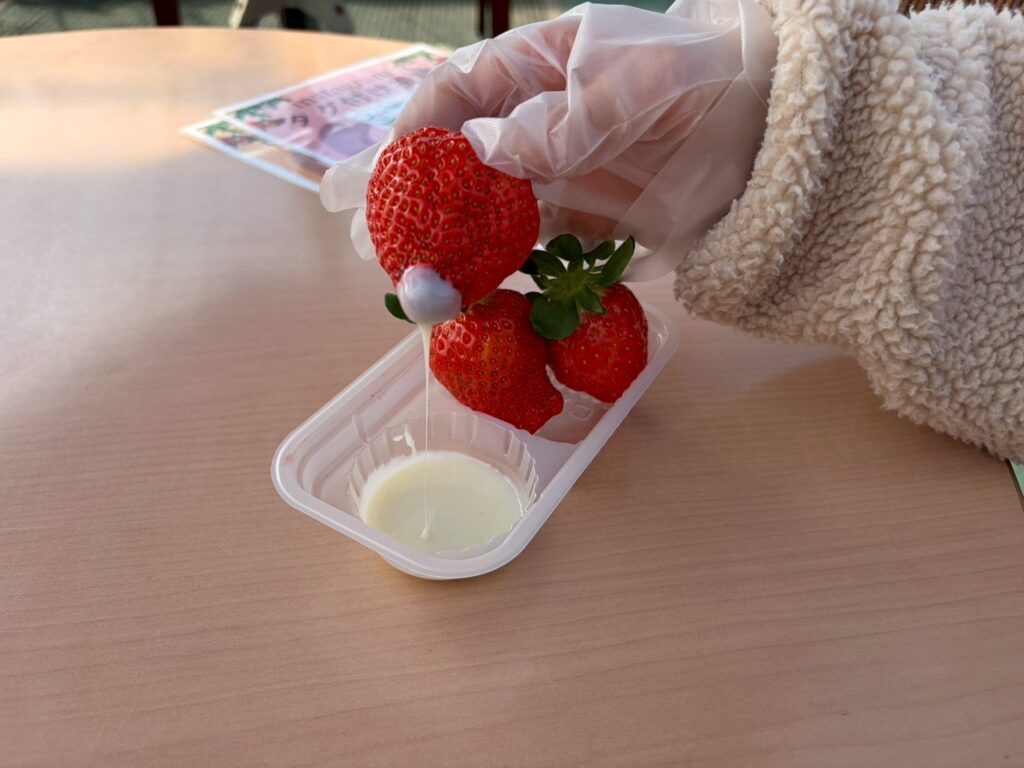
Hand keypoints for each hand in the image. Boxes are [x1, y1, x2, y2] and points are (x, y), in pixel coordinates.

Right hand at [321, 0, 775, 279]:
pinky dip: (496, 271)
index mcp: (542, 70)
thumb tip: (490, 152)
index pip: (462, 92)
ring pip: (484, 212)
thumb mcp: (637, 85)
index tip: (394, 167)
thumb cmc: (704, 81)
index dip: (421, 128)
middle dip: (414, 197)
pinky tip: (467, 291)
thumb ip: (567, 120)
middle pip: (459, 161)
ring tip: (410, 276)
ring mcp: (556, 179)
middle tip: (374, 236)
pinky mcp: (581, 226)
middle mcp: (537, 126)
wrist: (768, 136)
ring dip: (446, 244)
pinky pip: (527, 250)